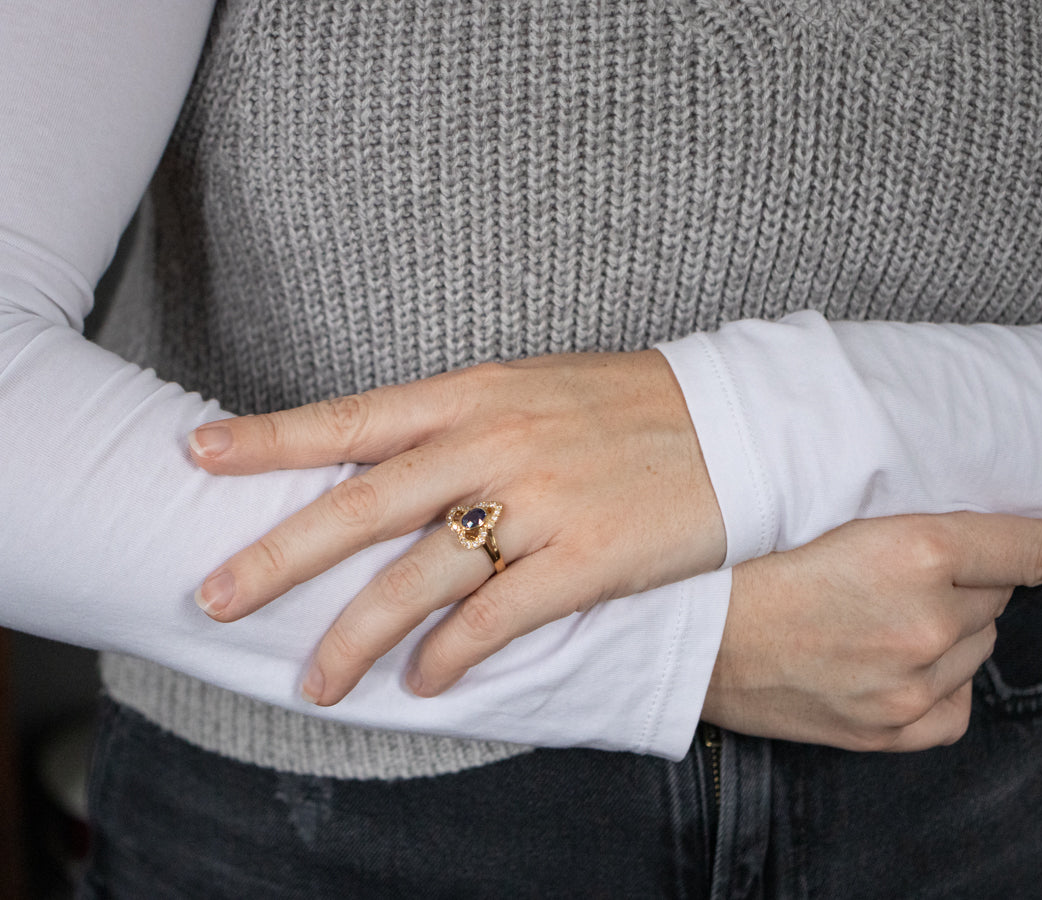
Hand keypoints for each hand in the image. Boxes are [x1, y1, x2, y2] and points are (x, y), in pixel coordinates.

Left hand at [188, 351, 724, 704]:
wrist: (739, 422)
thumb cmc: (631, 407)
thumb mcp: (537, 389)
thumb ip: (462, 422)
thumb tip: (389, 467)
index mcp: (477, 393)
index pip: (354, 418)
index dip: (271, 437)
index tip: (199, 453)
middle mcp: (497, 442)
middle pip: (364, 504)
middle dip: (280, 555)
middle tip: (214, 597)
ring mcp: (543, 500)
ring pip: (422, 576)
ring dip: (359, 635)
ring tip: (316, 682)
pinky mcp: (590, 556)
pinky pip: (499, 618)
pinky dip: (453, 656)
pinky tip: (426, 683)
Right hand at [702, 512, 1041, 751]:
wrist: (691, 635)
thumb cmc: (747, 566)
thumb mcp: (829, 517)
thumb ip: (913, 527)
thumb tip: (975, 547)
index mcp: (911, 549)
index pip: (1028, 545)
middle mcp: (925, 619)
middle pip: (994, 594)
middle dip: (960, 581)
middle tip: (888, 576)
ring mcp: (912, 681)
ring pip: (977, 645)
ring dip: (947, 629)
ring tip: (872, 620)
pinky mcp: (894, 728)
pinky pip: (958, 702)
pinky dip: (940, 682)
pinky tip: (894, 666)